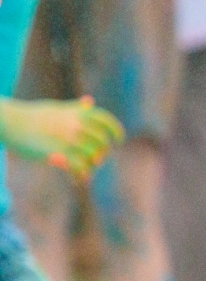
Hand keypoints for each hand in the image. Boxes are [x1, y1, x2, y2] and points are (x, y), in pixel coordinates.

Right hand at [0, 96, 123, 178]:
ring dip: (91, 167)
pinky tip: (77, 180)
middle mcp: (78, 125)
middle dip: (102, 154)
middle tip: (96, 161)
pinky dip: (81, 176)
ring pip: (92, 157)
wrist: (12, 123)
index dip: (116, 132)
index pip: (107, 122)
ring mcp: (70, 139)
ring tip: (86, 173)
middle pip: (102, 143)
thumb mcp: (57, 108)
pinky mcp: (59, 153)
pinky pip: (79, 168)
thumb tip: (89, 101)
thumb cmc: (34, 116)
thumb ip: (75, 108)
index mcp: (80, 113)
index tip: (118, 141)